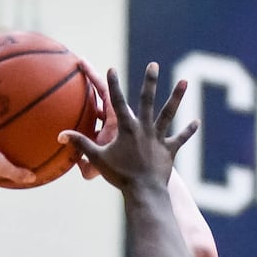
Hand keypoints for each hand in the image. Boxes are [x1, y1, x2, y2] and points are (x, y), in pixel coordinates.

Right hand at [58, 63, 195, 189]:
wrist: (144, 191)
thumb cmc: (119, 176)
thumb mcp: (97, 159)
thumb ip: (80, 144)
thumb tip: (60, 136)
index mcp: (127, 128)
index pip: (116, 102)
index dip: (112, 84)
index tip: (111, 68)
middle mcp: (145, 128)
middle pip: (147, 100)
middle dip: (150, 81)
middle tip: (153, 65)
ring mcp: (159, 138)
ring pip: (168, 113)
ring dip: (176, 97)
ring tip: (184, 81)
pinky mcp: (169, 150)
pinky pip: (180, 138)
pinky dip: (188, 131)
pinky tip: (196, 121)